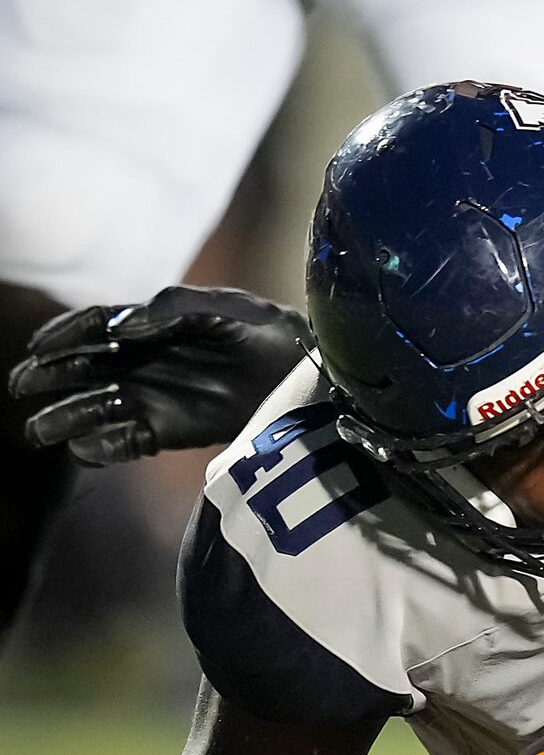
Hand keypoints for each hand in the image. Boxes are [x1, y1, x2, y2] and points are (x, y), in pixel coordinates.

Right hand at [9, 288, 307, 465]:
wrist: (304, 373)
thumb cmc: (268, 331)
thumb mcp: (230, 306)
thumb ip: (179, 304)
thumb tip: (131, 318)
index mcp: (148, 326)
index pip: (94, 326)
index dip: (63, 334)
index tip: (38, 346)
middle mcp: (140, 362)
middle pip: (81, 368)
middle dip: (48, 376)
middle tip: (20, 385)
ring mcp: (152, 396)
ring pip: (95, 408)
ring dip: (65, 419)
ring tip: (38, 431)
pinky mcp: (168, 430)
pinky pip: (126, 441)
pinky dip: (105, 448)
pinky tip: (87, 450)